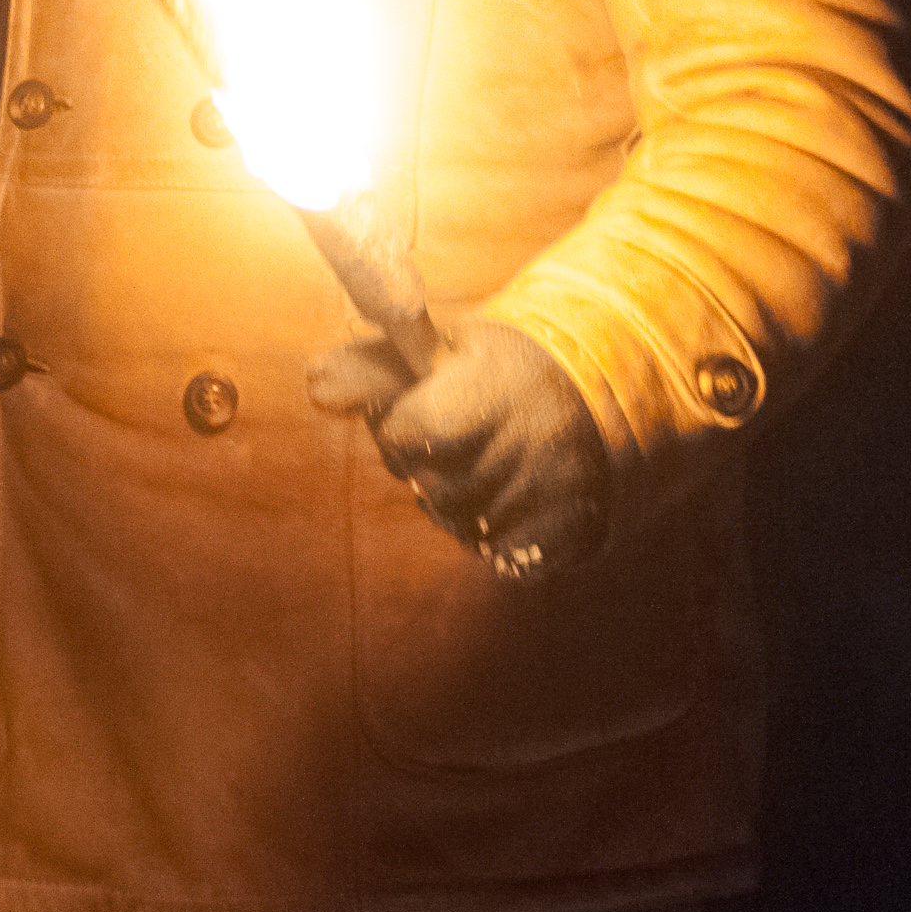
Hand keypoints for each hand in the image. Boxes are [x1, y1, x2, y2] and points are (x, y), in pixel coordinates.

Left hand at [311, 319, 608, 582]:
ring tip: (481, 468)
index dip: (399, 430)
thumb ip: (374, 369)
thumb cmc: (493, 371)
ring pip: (463, 528)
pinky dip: (492, 539)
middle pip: (432, 489)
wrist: (595, 395)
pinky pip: (502, 558)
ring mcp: (560, 488)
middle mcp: (534, 437)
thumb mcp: (438, 352)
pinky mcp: (577, 530)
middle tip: (453, 444)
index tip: (419, 415)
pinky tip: (505, 501)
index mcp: (496, 384)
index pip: (411, 433)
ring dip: (455, 508)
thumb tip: (315, 386)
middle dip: (425, 472)